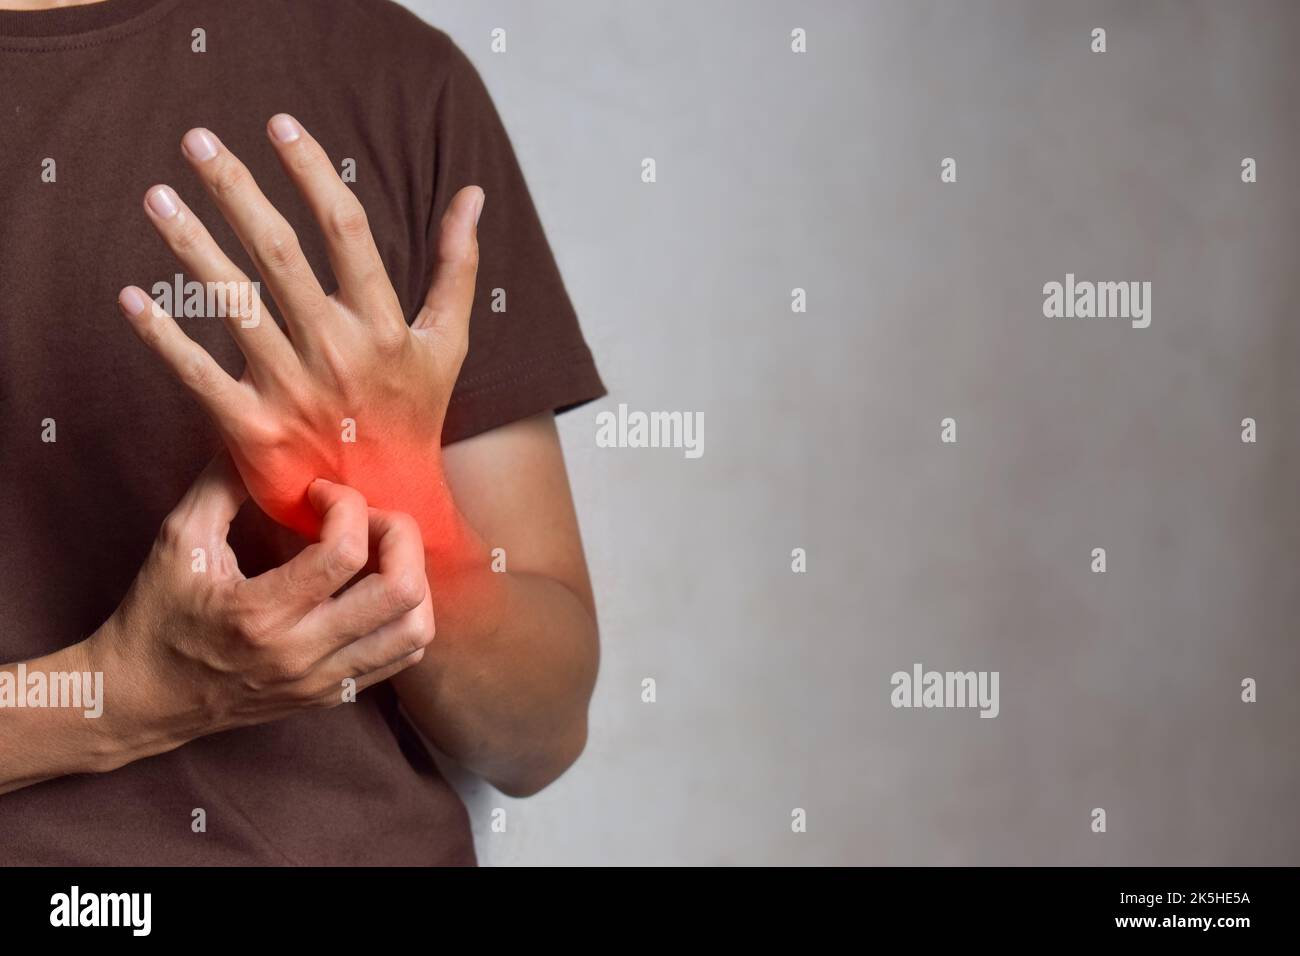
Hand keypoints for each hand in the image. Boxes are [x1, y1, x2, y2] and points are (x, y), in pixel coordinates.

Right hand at [86, 453, 434, 758]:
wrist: (144, 700)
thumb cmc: (157, 614)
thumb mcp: (178, 541)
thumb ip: (222, 484)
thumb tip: (258, 433)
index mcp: (258, 613)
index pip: (345, 553)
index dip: (347, 505)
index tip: (319, 493)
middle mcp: (301, 653)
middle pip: (401, 591)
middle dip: (399, 536)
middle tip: (370, 519)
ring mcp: (322, 680)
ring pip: (415, 630)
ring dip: (411, 578)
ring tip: (380, 554)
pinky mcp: (332, 694)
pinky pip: (402, 655)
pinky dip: (406, 615)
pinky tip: (374, 589)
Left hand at [117, 115, 481, 539]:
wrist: (391, 509)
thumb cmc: (414, 418)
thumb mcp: (446, 343)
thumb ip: (456, 267)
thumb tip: (471, 194)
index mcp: (384, 326)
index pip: (346, 230)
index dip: (310, 171)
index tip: (277, 124)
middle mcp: (337, 352)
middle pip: (280, 254)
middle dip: (235, 190)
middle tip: (197, 140)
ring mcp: (292, 392)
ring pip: (234, 305)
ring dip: (190, 247)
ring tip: (156, 198)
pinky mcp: (252, 430)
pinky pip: (198, 376)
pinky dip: (163, 337)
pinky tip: (134, 296)